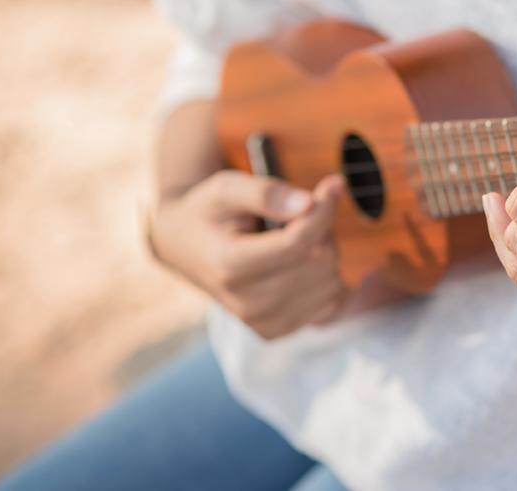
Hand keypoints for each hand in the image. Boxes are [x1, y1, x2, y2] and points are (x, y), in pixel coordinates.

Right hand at [149, 171, 349, 338]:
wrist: (183, 248)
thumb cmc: (208, 212)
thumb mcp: (225, 188)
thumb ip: (265, 192)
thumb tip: (308, 204)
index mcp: (230, 265)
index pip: (298, 242)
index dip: (323, 211)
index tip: (333, 185)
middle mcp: (246, 303)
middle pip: (319, 260)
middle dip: (321, 228)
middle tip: (299, 214)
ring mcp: (262, 323)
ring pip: (331, 281)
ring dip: (324, 252)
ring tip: (295, 238)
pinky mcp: (276, 331)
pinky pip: (332, 303)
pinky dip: (325, 278)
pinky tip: (301, 263)